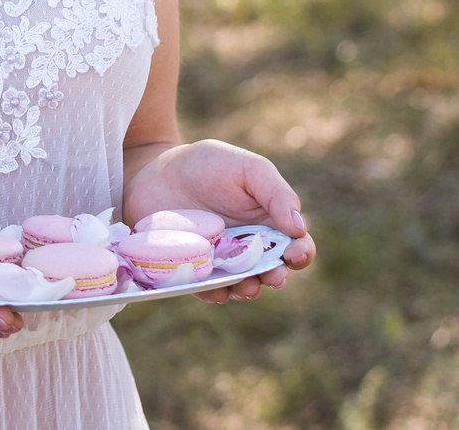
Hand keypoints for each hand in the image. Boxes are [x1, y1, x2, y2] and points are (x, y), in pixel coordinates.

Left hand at [124, 139, 316, 304]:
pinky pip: (207, 289)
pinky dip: (214, 292)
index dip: (301, 253)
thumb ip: (276, 193)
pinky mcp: (195, 271)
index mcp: (269, 223)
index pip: (296, 245)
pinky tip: (217, 290)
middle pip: (272, 271)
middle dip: (275, 277)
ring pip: (242, 285)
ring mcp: (222, 262)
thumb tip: (299, 227)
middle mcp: (250, 248)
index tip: (294, 253)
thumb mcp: (248, 168)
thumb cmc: (208, 165)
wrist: (157, 171)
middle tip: (272, 275)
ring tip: (246, 285)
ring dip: (247, 289)